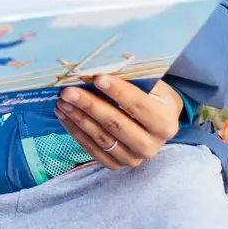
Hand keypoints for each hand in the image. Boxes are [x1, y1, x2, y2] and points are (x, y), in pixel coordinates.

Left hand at [55, 75, 182, 169]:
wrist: (156, 125)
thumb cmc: (152, 98)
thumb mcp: (152, 85)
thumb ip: (133, 77)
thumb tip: (104, 64)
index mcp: (165, 122)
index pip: (138, 106)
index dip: (118, 92)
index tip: (97, 78)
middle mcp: (151, 145)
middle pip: (116, 124)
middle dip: (90, 105)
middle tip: (69, 91)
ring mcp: (134, 158)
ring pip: (102, 138)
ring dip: (79, 118)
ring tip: (62, 102)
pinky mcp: (117, 164)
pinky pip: (93, 150)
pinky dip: (76, 132)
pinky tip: (64, 116)